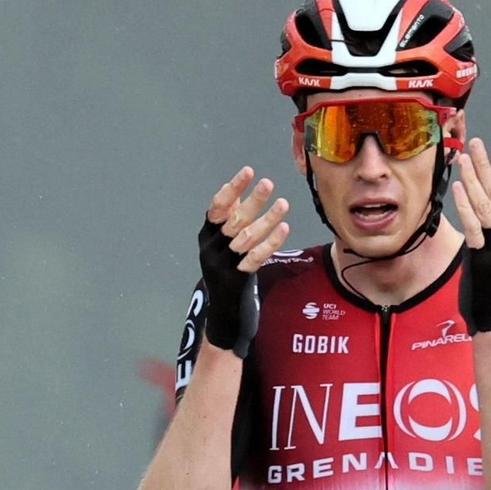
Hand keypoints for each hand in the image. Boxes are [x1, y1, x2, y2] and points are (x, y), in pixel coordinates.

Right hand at [199, 169, 289, 354]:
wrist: (225, 318)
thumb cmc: (228, 277)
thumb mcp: (224, 248)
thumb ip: (229, 222)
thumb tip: (239, 193)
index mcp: (206, 237)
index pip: (217, 207)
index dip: (232, 189)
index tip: (248, 172)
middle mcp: (211, 250)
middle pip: (234, 220)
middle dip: (252, 201)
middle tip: (268, 183)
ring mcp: (222, 266)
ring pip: (246, 238)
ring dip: (267, 219)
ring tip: (284, 203)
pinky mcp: (236, 280)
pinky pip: (255, 258)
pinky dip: (270, 242)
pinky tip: (284, 228)